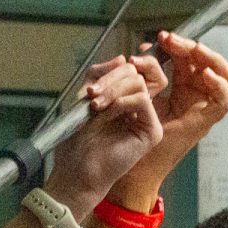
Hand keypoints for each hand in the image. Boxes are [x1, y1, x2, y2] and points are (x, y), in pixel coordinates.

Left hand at [45, 54, 165, 214]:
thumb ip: (100, 75)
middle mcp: (137, 108)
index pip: (130, 69)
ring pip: (139, 83)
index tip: (95, 81)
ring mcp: (146, 119)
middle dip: (109, 79)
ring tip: (95, 106)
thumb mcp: (84, 97)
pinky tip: (107, 113)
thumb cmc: (77, 140)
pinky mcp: (151, 131)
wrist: (76, 169)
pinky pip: (143, 100)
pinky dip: (122, 102)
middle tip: (90, 95)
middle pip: (135, 73)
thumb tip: (122, 58)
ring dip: (113, 90)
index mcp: (123, 98)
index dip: (116, 68)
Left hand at [111, 31, 227, 201]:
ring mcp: (200, 111)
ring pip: (224, 78)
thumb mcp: (128, 95)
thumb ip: (138, 74)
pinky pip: (225, 101)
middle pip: (205, 64)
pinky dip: (220, 84)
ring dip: (212, 60)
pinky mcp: (204, 123)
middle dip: (190, 47)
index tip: (161, 37)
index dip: (177, 45)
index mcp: (177, 89)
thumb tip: (140, 51)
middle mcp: (193, 98)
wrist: (116, 163)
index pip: (186, 58)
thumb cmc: (119, 132)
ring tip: (194, 50)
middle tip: (172, 39)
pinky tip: (204, 73)